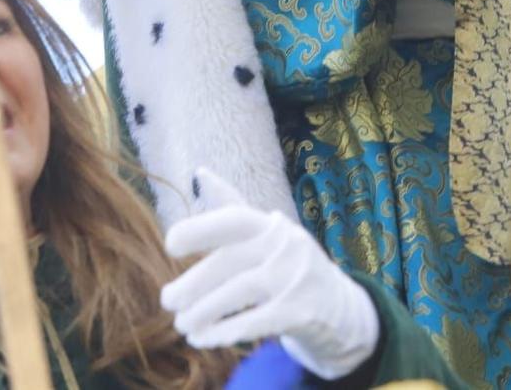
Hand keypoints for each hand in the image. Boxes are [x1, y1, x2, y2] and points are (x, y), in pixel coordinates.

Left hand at [160, 167, 378, 377]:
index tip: (170, 245)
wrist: (343, 309)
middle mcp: (286, 245)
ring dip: (203, 311)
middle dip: (193, 283)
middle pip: (230, 261)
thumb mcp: (268, 234)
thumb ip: (233, 208)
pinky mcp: (303, 311)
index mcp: (271, 224)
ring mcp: (297, 277)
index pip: (234, 218)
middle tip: (168, 301)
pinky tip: (204, 340)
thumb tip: (200, 171)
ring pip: (239, 291)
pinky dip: (225, 332)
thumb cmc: (290, 267)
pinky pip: (257, 322)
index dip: (199, 228)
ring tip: (183, 325)